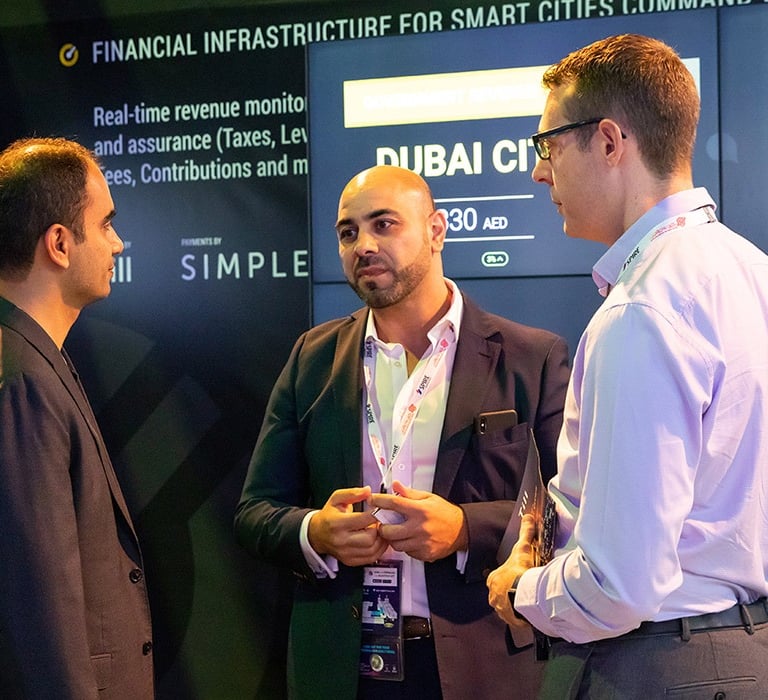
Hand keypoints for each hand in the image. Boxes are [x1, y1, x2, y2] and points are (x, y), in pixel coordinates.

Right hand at [308, 486, 387, 566]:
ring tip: (379, 530)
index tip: (379, 509)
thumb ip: (352, 493)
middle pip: (370, 537)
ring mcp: (345, 552)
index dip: (376, 514)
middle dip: (379, 528)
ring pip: (373, 550)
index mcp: (337, 523)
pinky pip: (371, 558)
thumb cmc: (328, 516)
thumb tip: (367, 491)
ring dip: (381, 539)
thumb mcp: (336, 498)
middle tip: (379, 521)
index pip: (363, 520)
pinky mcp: (350, 561)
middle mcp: (340, 540)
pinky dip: (379, 549)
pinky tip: (378, 540)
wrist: (316, 534)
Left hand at [368, 480, 467, 561]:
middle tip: (384, 524)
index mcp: (420, 510)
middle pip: (389, 531)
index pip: (394, 504)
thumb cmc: (444, 512)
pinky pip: (407, 552)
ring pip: (396, 544)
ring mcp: (422, 542)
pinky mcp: (425, 554)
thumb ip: (409, 493)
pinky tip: (409, 539)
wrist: (461, 530)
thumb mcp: (428, 497)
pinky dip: (405, 546)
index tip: (373, 500)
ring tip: (396, 532)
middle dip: (382, 527)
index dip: (380, 501)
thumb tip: (395, 485)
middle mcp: (420, 527)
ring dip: (393, 539)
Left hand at [487, 513, 536, 628]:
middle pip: (499, 594)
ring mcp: (501, 609)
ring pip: (506, 607)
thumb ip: (525, 533)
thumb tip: (527, 517)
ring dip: (515, 605)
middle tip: (521, 590)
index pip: (494, 579)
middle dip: (509, 592)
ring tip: (526, 602)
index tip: (513, 577)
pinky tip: (529, 613)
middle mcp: (493, 596)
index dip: (504, 577)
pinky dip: (521, 617)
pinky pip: (515, 619)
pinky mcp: (511, 620)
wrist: (526, 594)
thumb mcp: (523, 548)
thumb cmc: (521, 571)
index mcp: (493, 580)